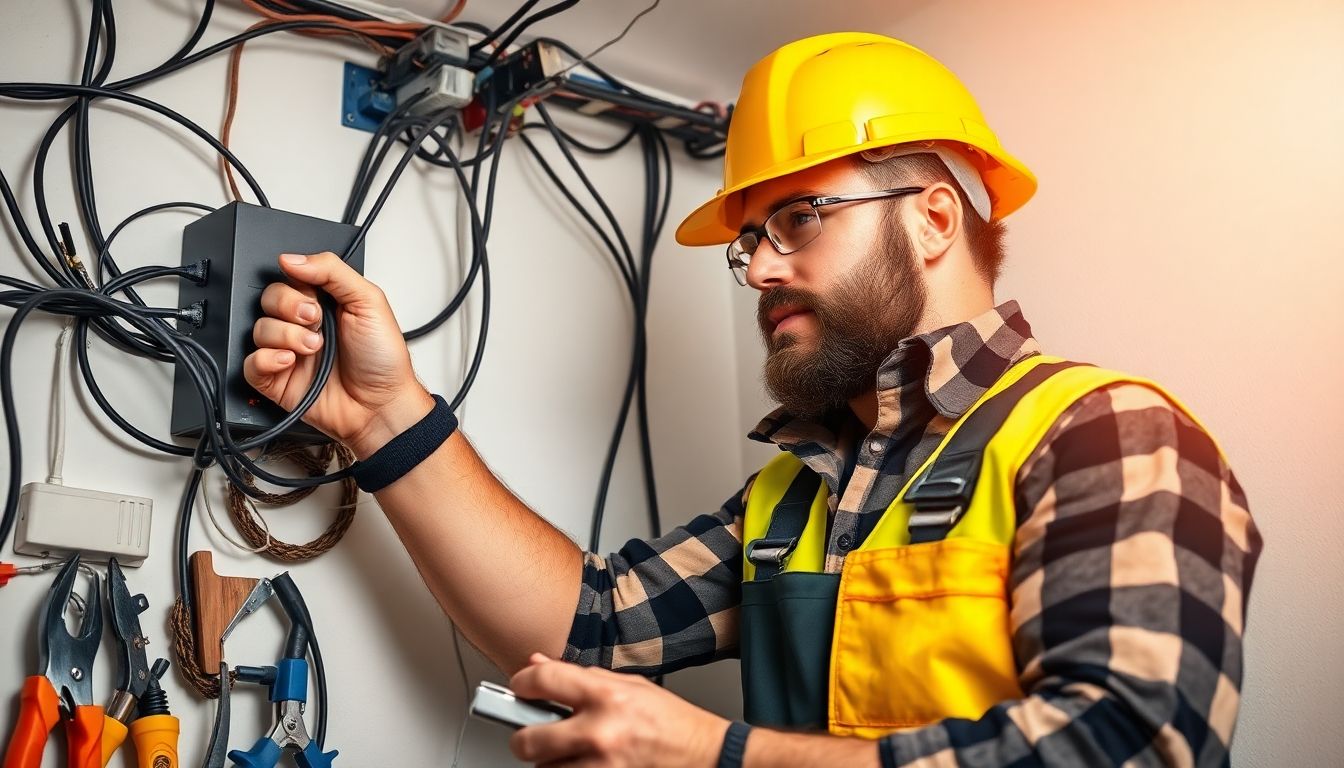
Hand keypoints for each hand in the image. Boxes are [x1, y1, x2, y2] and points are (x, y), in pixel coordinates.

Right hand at [242, 252, 432, 457]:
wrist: (382, 404)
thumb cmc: (383, 358)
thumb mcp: (369, 301)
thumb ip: (333, 271)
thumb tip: (293, 258)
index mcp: (323, 303)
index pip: (289, 278)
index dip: (296, 285)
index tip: (314, 298)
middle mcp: (302, 325)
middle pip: (268, 299)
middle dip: (289, 308)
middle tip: (315, 322)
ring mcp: (288, 351)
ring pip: (258, 329)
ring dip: (286, 336)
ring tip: (314, 348)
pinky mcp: (276, 379)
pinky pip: (250, 363)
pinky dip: (266, 359)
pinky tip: (290, 361)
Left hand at [509, 653, 728, 767]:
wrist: (705, 756)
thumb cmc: (672, 721)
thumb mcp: (630, 685)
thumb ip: (581, 677)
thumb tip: (538, 665)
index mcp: (606, 697)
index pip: (542, 681)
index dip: (521, 683)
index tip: (519, 688)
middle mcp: (600, 733)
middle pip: (527, 740)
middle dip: (525, 736)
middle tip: (534, 732)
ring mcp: (601, 767)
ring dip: (550, 761)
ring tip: (571, 750)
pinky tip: (584, 763)